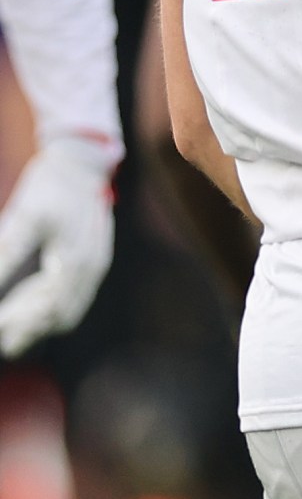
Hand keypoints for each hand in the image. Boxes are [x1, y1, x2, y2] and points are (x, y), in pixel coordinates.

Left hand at [0, 142, 113, 355]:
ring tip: (8, 329)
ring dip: (40, 324)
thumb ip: (6, 254)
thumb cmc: (50, 186)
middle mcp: (91, 267)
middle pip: (60, 316)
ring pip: (69, 310)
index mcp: (78, 261)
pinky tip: (27, 306)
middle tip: (0, 338)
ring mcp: (95, 264)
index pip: (48, 309)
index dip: (18, 324)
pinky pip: (74, 297)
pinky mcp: (92, 259)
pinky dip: (51, 310)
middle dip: (28, 331)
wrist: (82, 161)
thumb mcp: (24, 219)